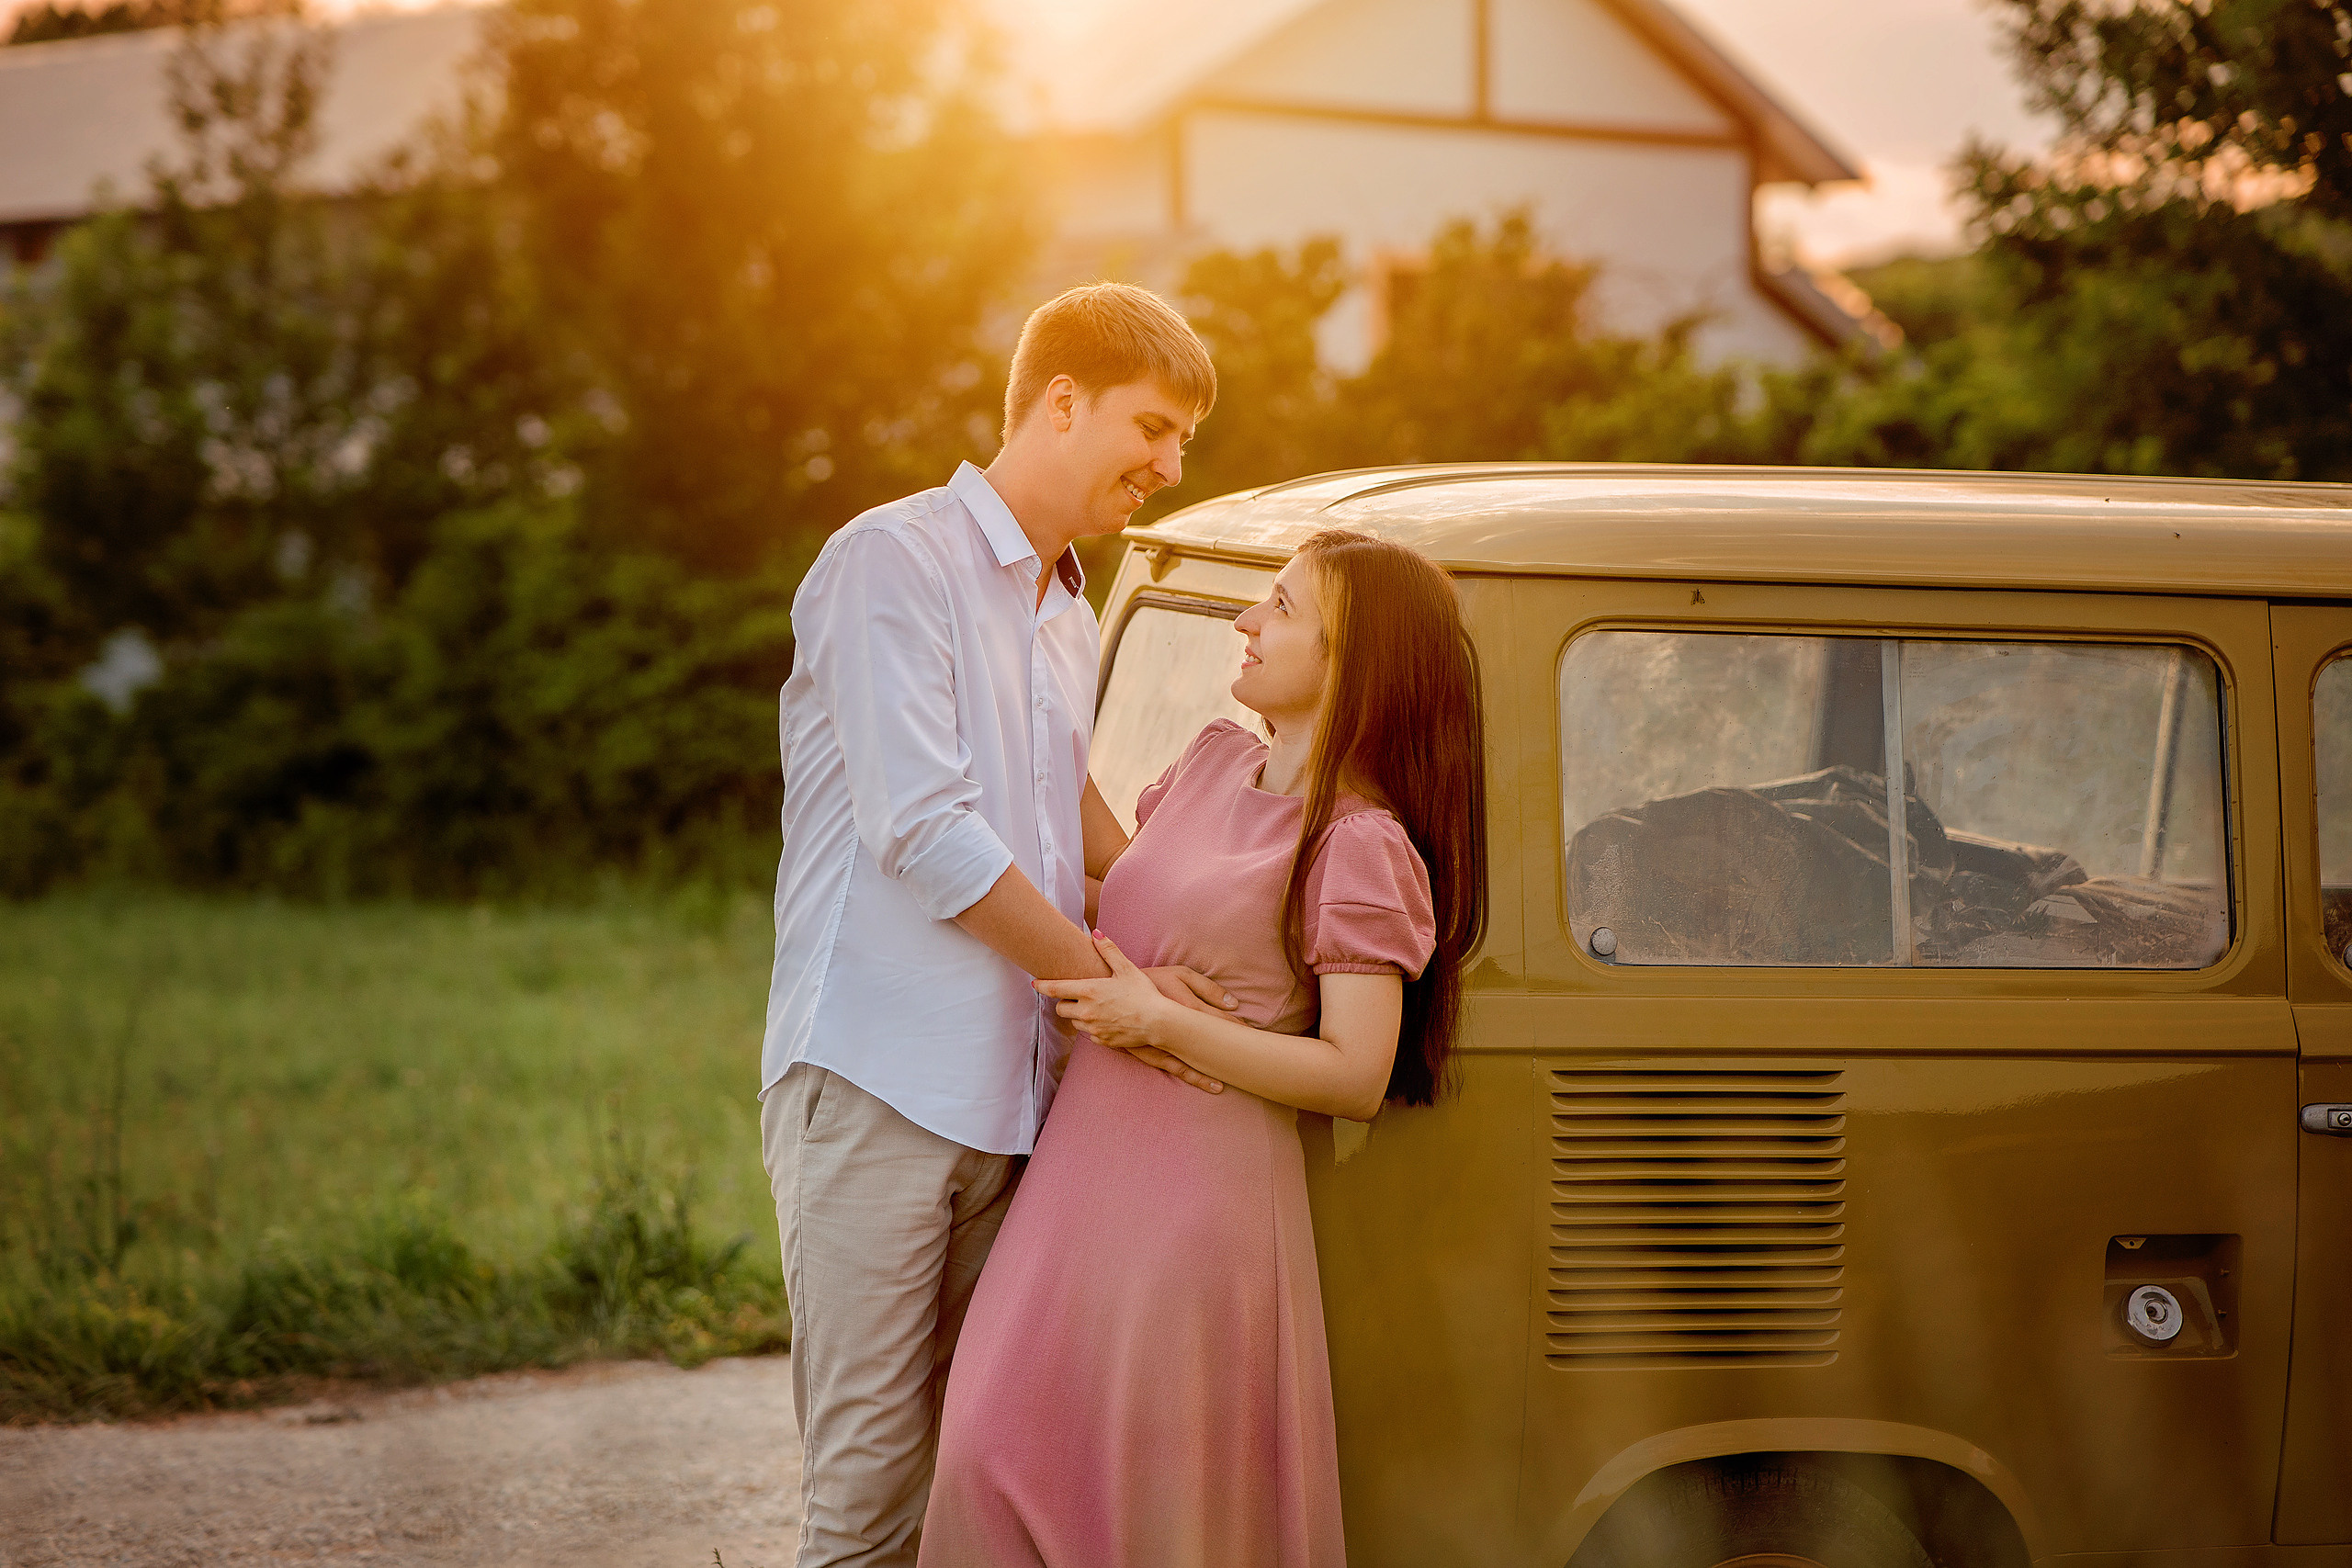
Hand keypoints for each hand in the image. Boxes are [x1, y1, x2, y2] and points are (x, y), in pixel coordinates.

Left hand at [1036, 935, 1224, 1093]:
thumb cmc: (1144, 993)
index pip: (1055, 989)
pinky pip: (1089, 1035)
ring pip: (1074, 1023)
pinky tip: (1108, 1021)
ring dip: (1079, 1016)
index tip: (1035, 983)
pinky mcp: (1102, 1041)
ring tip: (1097, 1008)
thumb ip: (1108, 950)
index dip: (1042, 986)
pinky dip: (1093, 1028)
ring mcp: (1093, 1028)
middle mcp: (1086, 1012)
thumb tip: (1095, 933)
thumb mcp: (1127, 969)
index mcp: (1089, 991)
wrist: (1159, 1022)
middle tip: (1078, 996)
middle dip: (1064, 1002)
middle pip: (1060, 1009)